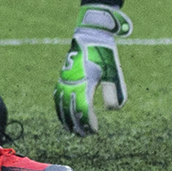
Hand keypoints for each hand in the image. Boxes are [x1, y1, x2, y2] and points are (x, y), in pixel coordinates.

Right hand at [53, 3, 131, 135]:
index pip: (84, 108)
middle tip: (86, 135)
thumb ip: (114, 91)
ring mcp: (65, 80)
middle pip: (71, 110)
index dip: (88, 122)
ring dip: (67, 120)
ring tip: (74, 131)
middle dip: (78, 125)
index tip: (96, 130)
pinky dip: (59, 109)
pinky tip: (63, 116)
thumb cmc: (104, 54)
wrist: (89, 35)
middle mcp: (72, 82)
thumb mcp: (113, 71)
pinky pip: (57, 97)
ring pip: (61, 105)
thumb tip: (112, 110)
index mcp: (85, 81)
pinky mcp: (62, 77)